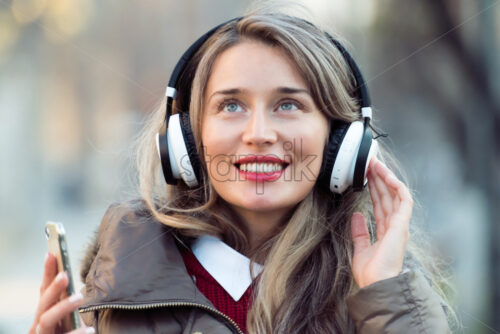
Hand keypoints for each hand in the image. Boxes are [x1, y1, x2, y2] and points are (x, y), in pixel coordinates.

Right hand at [29, 253, 94, 333]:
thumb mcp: (67, 317)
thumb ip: (67, 300)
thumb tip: (73, 275)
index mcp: (45, 315)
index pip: (44, 291)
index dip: (46, 273)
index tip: (52, 254)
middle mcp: (40, 326)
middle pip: (43, 305)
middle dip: (52, 289)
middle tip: (65, 275)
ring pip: (46, 320)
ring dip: (62, 307)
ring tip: (80, 297)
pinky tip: (89, 330)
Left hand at [350, 157, 413, 287]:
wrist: (376, 284)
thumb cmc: (370, 273)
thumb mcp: (360, 248)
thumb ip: (360, 232)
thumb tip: (357, 216)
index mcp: (386, 231)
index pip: (380, 204)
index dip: (373, 188)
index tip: (365, 175)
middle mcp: (395, 225)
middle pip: (387, 196)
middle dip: (378, 178)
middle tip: (369, 163)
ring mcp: (400, 224)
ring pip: (395, 194)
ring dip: (386, 178)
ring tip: (375, 164)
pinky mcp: (402, 224)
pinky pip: (403, 200)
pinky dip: (396, 186)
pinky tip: (387, 176)